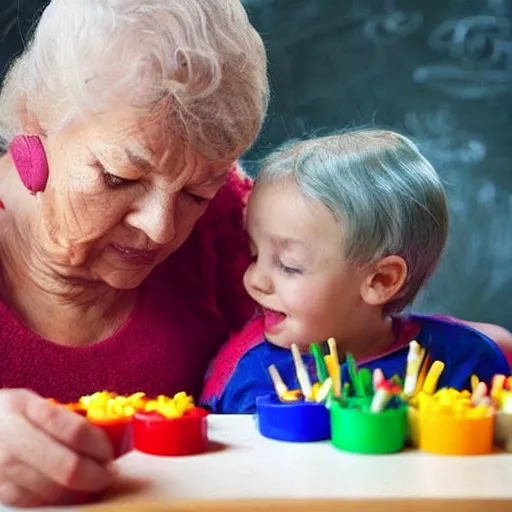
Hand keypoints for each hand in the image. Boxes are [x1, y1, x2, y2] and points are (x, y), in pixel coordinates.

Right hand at [0, 388, 115, 506]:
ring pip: (55, 491)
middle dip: (97, 475)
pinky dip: (59, 500)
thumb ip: (63, 418)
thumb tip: (102, 437)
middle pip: (68, 468)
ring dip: (81, 491)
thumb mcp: (31, 403)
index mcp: (25, 409)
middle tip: (108, 474)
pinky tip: (69, 491)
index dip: (100, 445)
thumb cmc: (6, 416)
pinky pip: (37, 504)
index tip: (110, 452)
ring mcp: (2, 471)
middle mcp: (12, 441)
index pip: (75, 431)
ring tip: (92, 482)